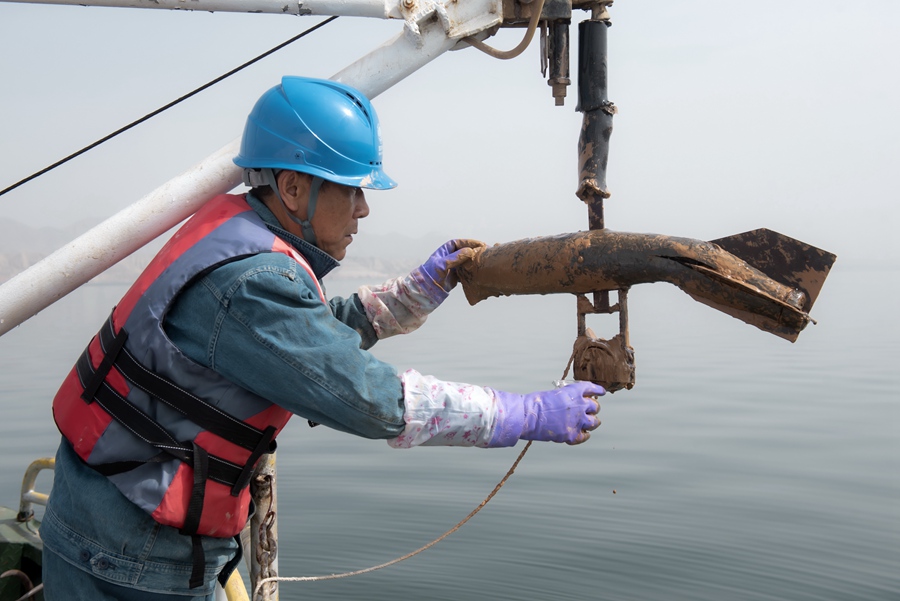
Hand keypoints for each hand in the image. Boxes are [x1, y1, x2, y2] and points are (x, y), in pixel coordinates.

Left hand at [419, 239, 485, 292]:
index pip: (458, 243)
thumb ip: (456, 257)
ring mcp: (452, 267)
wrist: (425, 291)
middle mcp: (448, 257)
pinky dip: (471, 271)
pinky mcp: (455, 276)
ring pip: (465, 261)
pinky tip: (478, 272)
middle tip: (484, 252)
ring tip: (484, 261)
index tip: (479, 244)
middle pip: (463, 251)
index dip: (468, 242)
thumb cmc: (430, 275)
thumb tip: (470, 251)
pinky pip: (465, 271)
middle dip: (473, 251)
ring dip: (473, 261)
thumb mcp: (442, 264)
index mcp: (444, 251)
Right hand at [489, 381, 604, 445]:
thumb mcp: (553, 394)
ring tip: (590, 422)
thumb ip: (566, 397)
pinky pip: (585, 436)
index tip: (601, 392)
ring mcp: (577, 421)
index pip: (592, 388)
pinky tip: (584, 433)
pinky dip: (585, 435)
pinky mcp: (572, 435)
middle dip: (593, 408)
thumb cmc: (535, 403)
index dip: (598, 390)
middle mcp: (579, 405)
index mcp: (574, 392)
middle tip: (589, 409)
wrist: (527, 416)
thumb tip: (571, 402)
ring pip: (594, 422)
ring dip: (592, 421)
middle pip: (595, 406)